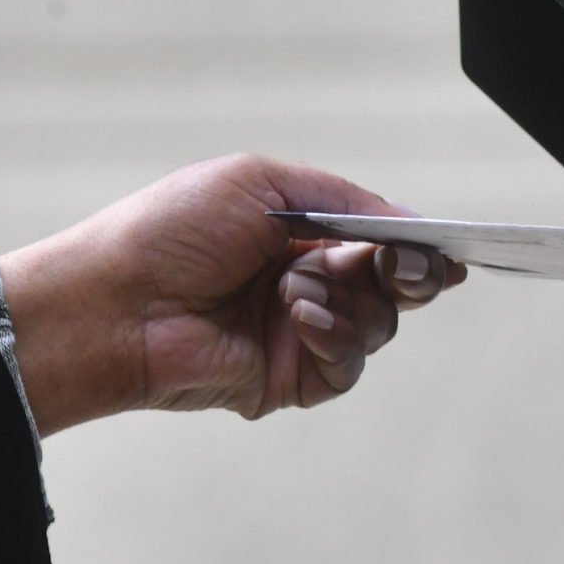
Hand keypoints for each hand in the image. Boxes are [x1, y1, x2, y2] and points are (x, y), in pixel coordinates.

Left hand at [0, 153, 464, 429]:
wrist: (116, 301)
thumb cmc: (171, 231)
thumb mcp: (261, 184)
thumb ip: (344, 199)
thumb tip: (412, 223)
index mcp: (298, 233)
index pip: (378, 240)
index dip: (416, 246)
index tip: (446, 248)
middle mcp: (304, 283)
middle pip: (392, 285)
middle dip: (408, 272)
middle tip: (407, 266)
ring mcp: (298, 333)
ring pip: (377, 325)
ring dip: (353, 301)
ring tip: (297, 287)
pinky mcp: (288, 379)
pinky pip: (345, 365)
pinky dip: (334, 337)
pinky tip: (299, 316)